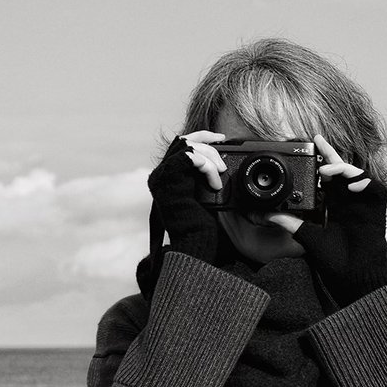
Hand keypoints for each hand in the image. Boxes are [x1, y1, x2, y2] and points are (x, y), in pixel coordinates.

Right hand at [137, 132, 226, 297]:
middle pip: (183, 140)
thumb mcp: (208, 199)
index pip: (181, 144)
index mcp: (169, 178)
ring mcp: (162, 178)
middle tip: (225, 146)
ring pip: (188, 146)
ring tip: (222, 172)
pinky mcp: (170, 183)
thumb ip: (208, 180)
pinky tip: (216, 184)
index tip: (223, 139)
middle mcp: (161, 176)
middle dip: (207, 140)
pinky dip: (207, 166)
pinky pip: (190, 158)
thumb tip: (223, 163)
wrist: (197, 249)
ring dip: (210, 155)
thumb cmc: (203, 231)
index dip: (202, 137)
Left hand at [267, 135, 386, 305]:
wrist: (354, 280)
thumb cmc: (335, 264)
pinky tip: (352, 184)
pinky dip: (365, 183)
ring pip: (359, 176)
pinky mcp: (377, 212)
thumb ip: (292, 225)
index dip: (321, 162)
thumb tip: (268, 215)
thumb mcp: (309, 239)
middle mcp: (351, 203)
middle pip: (343, 172)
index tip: (308, 148)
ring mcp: (365, 206)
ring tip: (328, 169)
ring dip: (345, 169)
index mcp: (337, 208)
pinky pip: (376, 190)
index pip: (329, 179)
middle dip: (331, 154)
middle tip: (317, 140)